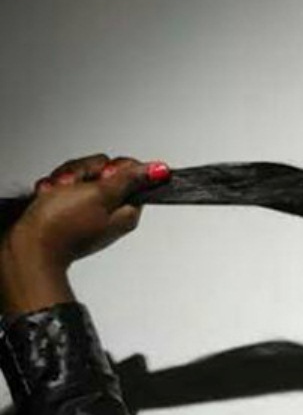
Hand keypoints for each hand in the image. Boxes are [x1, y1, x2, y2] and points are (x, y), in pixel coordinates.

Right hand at [4, 153, 170, 269]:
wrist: (30, 246)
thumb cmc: (63, 226)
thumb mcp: (102, 195)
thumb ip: (131, 180)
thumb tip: (160, 171)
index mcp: (128, 211)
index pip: (131, 174)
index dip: (112, 169)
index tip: (100, 177)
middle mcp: (112, 212)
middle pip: (105, 172)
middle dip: (85, 173)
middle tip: (75, 187)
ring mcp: (91, 211)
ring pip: (84, 177)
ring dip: (67, 179)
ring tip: (59, 194)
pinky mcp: (71, 210)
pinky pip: (67, 187)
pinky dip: (56, 188)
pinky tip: (50, 197)